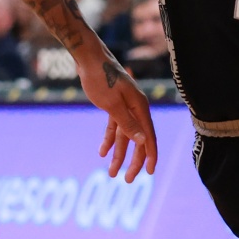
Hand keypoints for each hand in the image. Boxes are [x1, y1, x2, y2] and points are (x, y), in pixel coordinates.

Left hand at [77, 48, 157, 181]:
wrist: (88, 58)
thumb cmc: (101, 79)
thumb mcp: (112, 105)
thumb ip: (127, 124)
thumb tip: (143, 141)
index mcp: (140, 107)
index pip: (148, 136)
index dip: (150, 156)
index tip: (150, 173)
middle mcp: (136, 108)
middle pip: (138, 139)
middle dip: (133, 161)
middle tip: (126, 180)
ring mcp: (125, 107)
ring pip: (124, 136)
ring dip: (118, 154)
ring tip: (111, 173)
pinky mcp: (114, 105)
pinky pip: (114, 127)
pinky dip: (108, 139)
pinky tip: (102, 152)